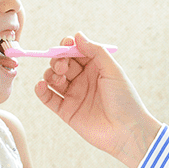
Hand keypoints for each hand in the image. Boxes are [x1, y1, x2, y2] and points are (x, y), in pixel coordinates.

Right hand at [34, 32, 161, 167]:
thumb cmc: (124, 99)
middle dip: (58, 60)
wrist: (126, 131)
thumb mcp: (113, 70)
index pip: (76, 51)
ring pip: (53, 79)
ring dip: (50, 74)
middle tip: (62, 66)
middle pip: (62, 63)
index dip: (68, 46)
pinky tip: (42, 86)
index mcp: (95, 68)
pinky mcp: (67, 111)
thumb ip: (95, 51)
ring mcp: (74, 95)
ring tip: (57, 78)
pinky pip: (49, 98)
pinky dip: (41, 90)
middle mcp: (83, 80)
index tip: (66, 44)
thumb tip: (77, 35)